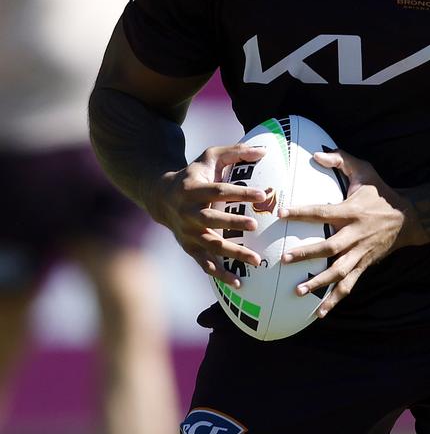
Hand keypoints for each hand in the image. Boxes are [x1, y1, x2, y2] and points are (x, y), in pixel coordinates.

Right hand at [150, 143, 268, 286]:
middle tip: (255, 225)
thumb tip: (264, 151)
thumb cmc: (194, 174)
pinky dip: (220, 274)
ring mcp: (187, 232)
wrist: (161, 197)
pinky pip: (204, 263)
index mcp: (192, 189)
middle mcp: (187, 212)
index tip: (262, 194)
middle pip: (210, 219)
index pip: (219, 191)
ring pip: (210, 245)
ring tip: (256, 260)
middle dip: (232, 223)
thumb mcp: (210, 157)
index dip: (240, 192)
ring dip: (232, 253)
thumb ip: (235, 152)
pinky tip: (238, 282)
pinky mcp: (189, 247)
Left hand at [280, 150, 426, 316]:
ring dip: (319, 283)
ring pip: (338, 271)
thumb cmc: (381, 192)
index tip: (281, 212)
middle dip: (307, 253)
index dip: (302, 212)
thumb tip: (316, 154)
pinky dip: (335, 300)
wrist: (408, 218)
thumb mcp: (365, 170)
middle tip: (285, 258)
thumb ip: (341, 160)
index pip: (322, 211)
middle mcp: (355, 235)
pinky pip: (349, 285)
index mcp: (351, 212)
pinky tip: (319, 313)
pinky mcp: (364, 265)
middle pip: (329, 247)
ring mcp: (360, 253)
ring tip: (298, 291)